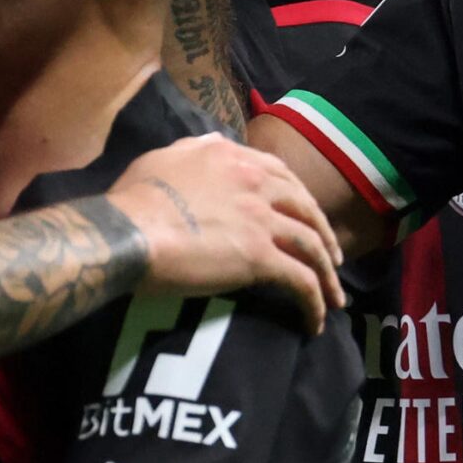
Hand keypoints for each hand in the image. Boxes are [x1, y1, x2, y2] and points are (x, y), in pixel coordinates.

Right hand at [105, 134, 344, 334]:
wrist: (128, 231)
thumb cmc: (133, 199)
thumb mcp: (163, 158)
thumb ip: (194, 148)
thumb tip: (213, 141)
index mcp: (233, 158)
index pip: (281, 174)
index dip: (299, 197)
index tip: (304, 216)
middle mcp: (255, 183)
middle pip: (306, 208)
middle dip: (324, 234)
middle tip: (332, 257)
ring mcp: (261, 220)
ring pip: (312, 245)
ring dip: (328, 273)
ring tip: (334, 297)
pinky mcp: (260, 258)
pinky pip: (301, 281)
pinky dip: (314, 302)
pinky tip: (315, 321)